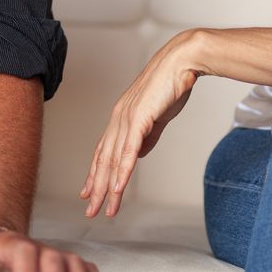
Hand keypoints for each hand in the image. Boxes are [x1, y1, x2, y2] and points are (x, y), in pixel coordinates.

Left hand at [82, 29, 200, 217]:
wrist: (182, 62)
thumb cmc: (172, 85)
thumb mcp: (157, 116)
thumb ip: (147, 136)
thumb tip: (139, 155)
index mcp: (121, 117)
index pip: (104, 151)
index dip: (96, 173)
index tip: (89, 191)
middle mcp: (118, 119)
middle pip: (104, 160)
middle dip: (96, 187)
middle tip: (90, 209)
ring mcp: (126, 119)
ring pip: (114, 160)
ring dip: (108, 187)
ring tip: (104, 208)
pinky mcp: (139, 119)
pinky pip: (129, 151)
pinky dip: (123, 172)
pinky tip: (118, 188)